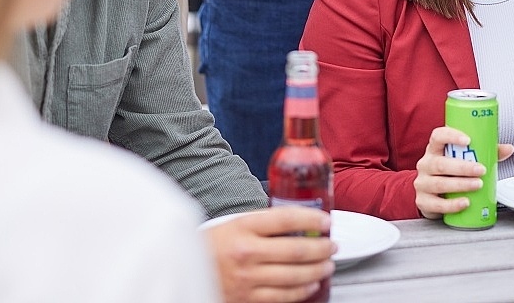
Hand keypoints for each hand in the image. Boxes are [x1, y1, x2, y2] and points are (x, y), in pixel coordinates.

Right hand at [203, 207, 334, 302]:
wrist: (181, 270)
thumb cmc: (211, 245)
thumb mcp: (234, 224)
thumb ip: (263, 222)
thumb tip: (300, 221)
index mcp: (242, 227)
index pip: (286, 219)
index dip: (312, 219)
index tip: (326, 221)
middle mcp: (246, 253)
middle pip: (296, 250)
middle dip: (321, 248)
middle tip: (332, 245)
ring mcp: (247, 279)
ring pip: (294, 275)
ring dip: (317, 270)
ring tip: (327, 265)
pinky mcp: (246, 299)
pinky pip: (282, 297)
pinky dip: (302, 290)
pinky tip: (311, 284)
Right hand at [413, 126, 513, 218]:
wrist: (431, 195)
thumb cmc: (450, 172)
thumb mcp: (463, 159)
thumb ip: (485, 152)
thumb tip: (508, 148)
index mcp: (435, 149)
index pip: (438, 136)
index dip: (451, 136)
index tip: (468, 140)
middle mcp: (426, 164)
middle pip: (440, 163)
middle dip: (463, 167)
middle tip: (481, 170)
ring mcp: (422, 183)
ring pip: (439, 183)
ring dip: (461, 184)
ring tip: (478, 185)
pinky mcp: (424, 201)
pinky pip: (437, 204)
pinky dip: (452, 205)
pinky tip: (465, 202)